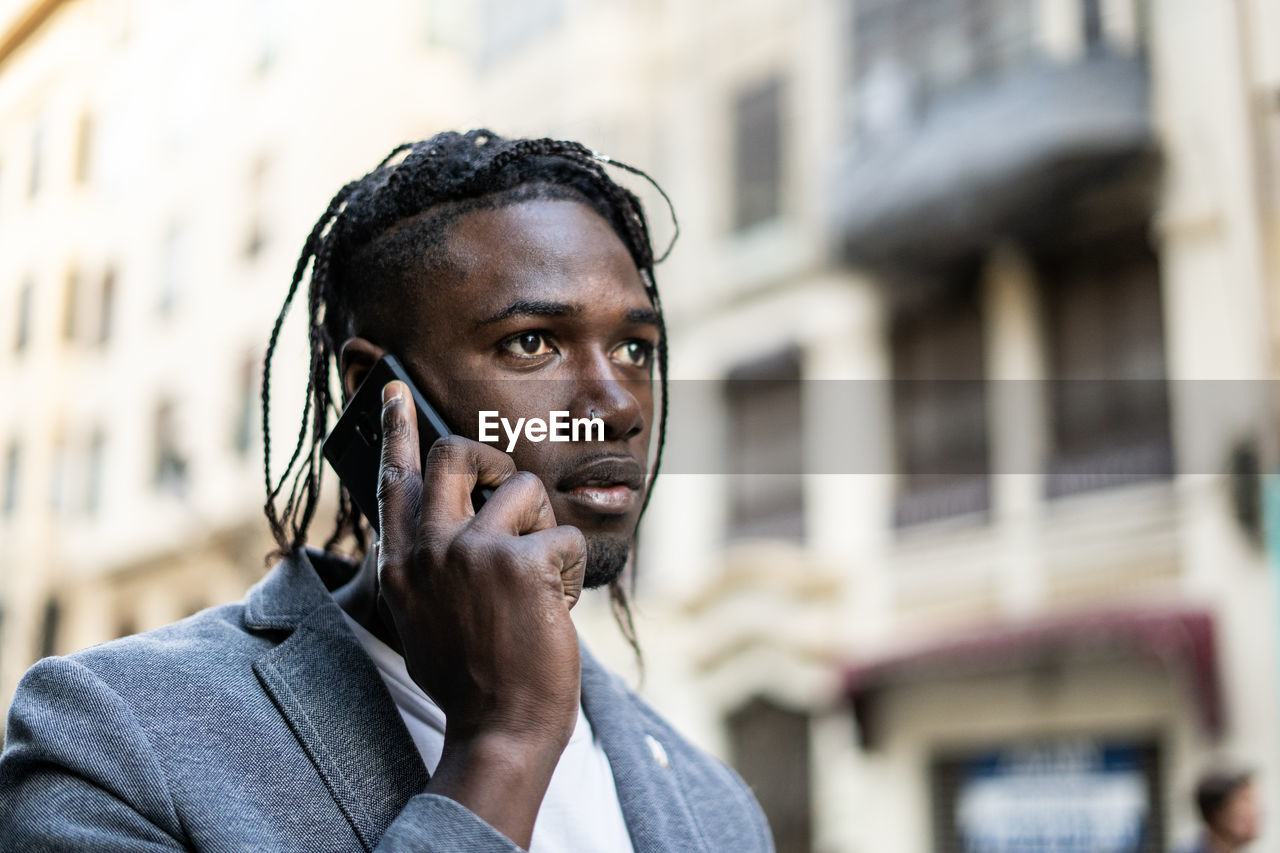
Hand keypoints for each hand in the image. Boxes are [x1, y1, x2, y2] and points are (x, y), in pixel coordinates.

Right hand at [374, 380, 586, 846]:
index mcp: (401, 563)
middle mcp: (429, 548)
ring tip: (539, 581)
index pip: (394, 479)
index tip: (396, 386)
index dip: (397, 427)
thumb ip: (429, 563)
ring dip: (543, 530)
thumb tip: (457, 515)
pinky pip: (562, 537)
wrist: (501, 729)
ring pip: (524, 489)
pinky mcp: (521, 564)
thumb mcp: (424, 615)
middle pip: (455, 454)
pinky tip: (555, 608)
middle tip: (509, 486)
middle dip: (492, 458)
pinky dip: (568, 572)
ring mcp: (472, 553)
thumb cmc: (471, 678)